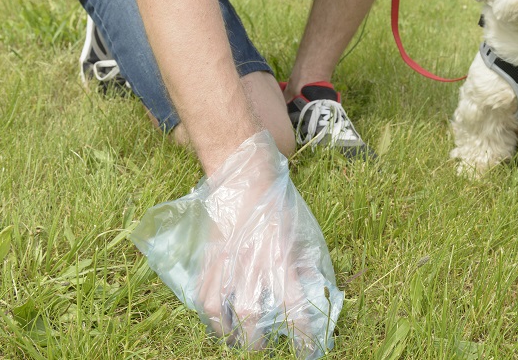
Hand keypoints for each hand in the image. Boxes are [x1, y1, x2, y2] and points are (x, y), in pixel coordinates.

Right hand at [131, 131, 342, 357]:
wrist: (245, 174)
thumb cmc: (278, 202)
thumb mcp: (300, 231)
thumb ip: (304, 262)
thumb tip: (314, 289)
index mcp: (280, 257)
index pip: (293, 307)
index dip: (302, 334)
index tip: (307, 351)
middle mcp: (252, 263)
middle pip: (251, 316)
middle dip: (257, 340)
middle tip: (263, 346)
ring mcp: (226, 260)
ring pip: (220, 310)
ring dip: (227, 332)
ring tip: (235, 339)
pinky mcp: (210, 255)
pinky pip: (203, 291)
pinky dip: (207, 311)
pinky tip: (215, 319)